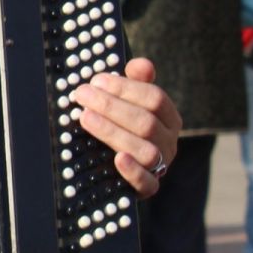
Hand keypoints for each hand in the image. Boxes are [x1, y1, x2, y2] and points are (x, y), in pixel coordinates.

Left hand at [69, 57, 181, 198]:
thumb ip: (134, 83)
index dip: (125, 88)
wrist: (115, 170)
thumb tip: (141, 64)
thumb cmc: (121, 127)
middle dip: (111, 107)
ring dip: (113, 132)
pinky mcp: (148, 188)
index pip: (155, 99)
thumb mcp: (127, 103)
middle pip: (147, 122)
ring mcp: (161, 166)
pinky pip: (147, 183)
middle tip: (82, 95)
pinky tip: (117, 158)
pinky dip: (133, 171)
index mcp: (168, 118)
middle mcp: (169, 142)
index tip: (96, 81)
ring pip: (146, 150)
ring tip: (85, 118)